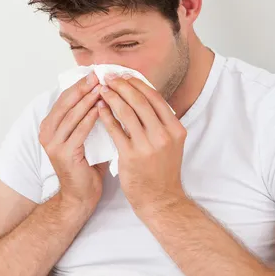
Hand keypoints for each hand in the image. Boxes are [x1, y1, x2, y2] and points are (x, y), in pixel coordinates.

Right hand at [39, 71, 107, 209]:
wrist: (80, 196)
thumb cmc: (86, 166)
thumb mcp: (84, 137)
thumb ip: (88, 119)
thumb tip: (105, 96)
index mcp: (50, 126)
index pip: (65, 99)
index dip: (79, 85)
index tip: (95, 74)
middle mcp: (47, 133)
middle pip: (66, 103)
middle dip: (83, 88)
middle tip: (99, 76)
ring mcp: (53, 143)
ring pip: (72, 115)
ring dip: (88, 100)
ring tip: (103, 88)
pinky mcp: (63, 153)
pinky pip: (79, 131)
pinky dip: (90, 118)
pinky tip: (102, 109)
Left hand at [97, 74, 187, 214]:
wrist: (161, 200)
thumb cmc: (163, 171)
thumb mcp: (171, 143)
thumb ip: (161, 122)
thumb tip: (144, 97)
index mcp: (175, 128)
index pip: (155, 98)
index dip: (138, 84)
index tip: (124, 76)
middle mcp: (164, 134)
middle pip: (140, 101)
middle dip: (122, 85)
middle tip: (109, 77)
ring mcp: (148, 145)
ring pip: (127, 112)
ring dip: (112, 98)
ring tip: (101, 90)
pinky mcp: (131, 155)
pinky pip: (115, 130)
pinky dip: (106, 116)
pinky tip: (99, 109)